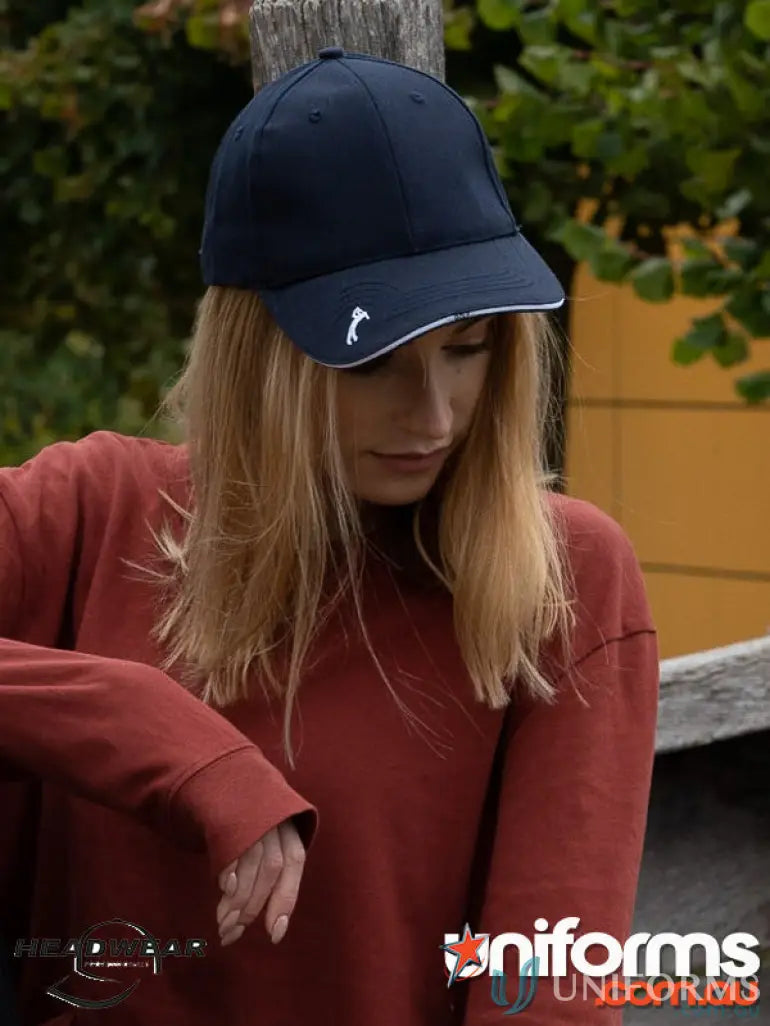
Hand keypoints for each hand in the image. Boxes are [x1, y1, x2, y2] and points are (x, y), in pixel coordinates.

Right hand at [215, 817, 306, 946]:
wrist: (232, 783)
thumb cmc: (254, 827)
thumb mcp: (271, 846)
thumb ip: (270, 880)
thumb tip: (268, 926)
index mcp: (291, 834)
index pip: (293, 868)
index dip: (284, 902)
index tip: (274, 936)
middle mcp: (276, 824)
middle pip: (271, 870)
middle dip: (252, 906)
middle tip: (232, 933)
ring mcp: (254, 819)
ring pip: (253, 861)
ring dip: (237, 898)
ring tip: (223, 922)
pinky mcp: (230, 816)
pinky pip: (232, 846)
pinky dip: (230, 869)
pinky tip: (224, 889)